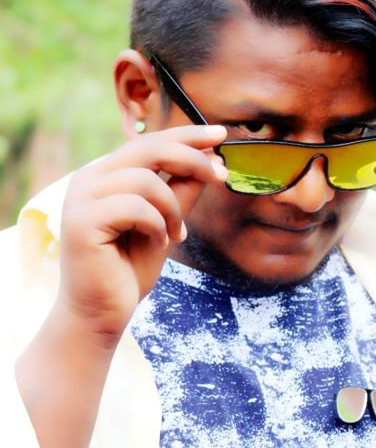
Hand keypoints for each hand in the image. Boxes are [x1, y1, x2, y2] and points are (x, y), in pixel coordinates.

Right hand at [57, 124, 226, 340]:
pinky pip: (136, 207)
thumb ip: (180, 194)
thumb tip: (209, 163)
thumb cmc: (129, 271)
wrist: (102, 313)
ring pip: (145, 180)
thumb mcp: (166, 226)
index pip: (149, 142)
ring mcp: (81, 198)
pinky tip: (158, 244)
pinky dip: (157, 226)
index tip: (221, 135)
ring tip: (176, 236)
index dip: (186, 134)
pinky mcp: (81, 221)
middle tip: (221, 177)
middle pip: (148, 148)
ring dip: (173, 209)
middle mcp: (89, 179)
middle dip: (191, 158)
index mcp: (106, 176)